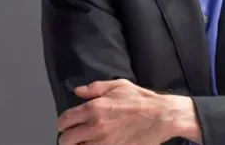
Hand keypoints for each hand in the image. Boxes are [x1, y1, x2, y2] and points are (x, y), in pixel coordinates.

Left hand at [57, 79, 174, 144]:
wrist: (161, 116)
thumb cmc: (142, 101)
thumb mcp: (120, 86)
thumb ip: (95, 88)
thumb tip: (78, 91)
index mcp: (95, 107)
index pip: (64, 120)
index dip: (63, 124)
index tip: (66, 125)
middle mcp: (95, 126)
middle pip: (66, 140)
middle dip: (68, 138)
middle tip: (76, 136)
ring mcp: (103, 142)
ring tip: (87, 142)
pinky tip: (98, 144)